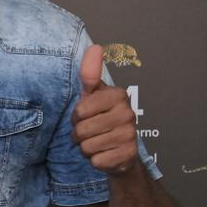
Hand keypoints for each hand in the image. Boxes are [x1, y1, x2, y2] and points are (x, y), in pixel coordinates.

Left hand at [72, 44, 139, 174]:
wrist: (119, 151)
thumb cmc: (99, 117)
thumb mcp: (91, 94)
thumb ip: (90, 72)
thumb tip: (95, 46)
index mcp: (118, 95)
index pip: (80, 110)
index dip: (76, 116)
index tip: (83, 115)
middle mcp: (128, 114)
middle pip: (82, 130)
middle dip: (78, 133)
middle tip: (88, 131)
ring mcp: (130, 136)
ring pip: (87, 146)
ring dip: (85, 147)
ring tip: (95, 141)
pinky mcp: (128, 156)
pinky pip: (96, 160)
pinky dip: (94, 160)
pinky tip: (103, 154)